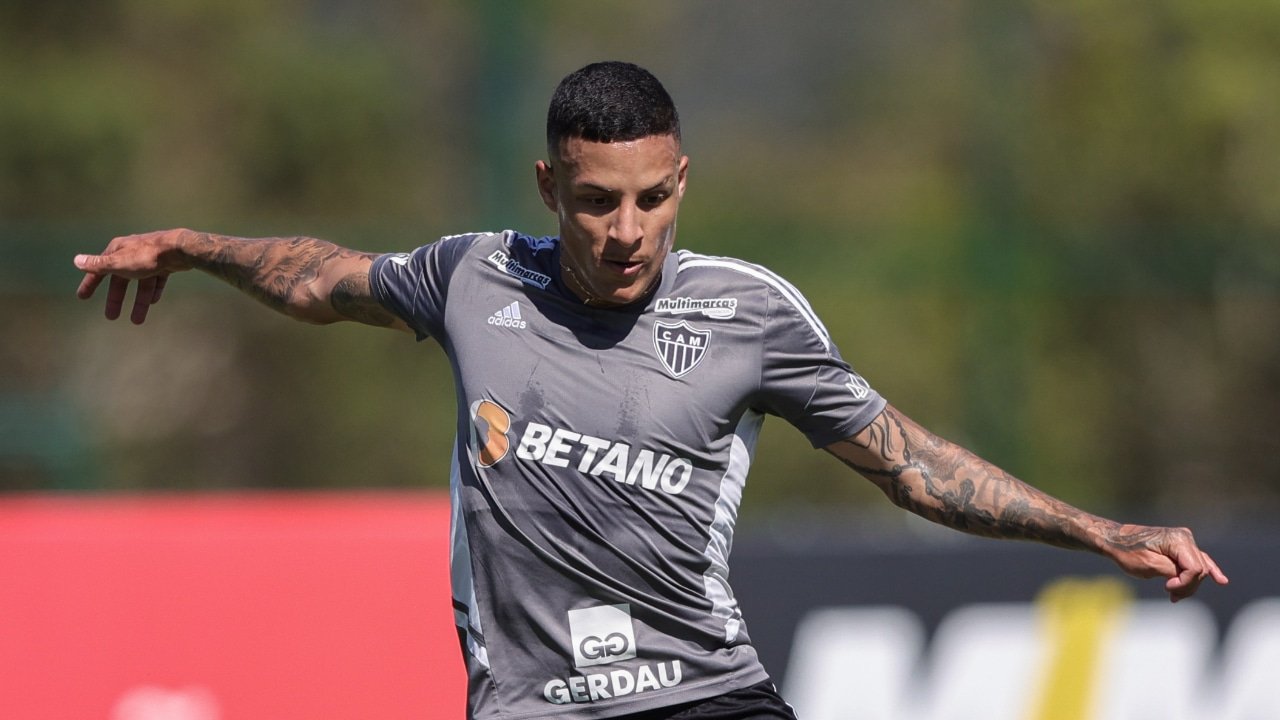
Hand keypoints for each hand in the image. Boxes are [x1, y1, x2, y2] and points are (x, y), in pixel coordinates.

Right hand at [74, 229, 193, 323]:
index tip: (82, 296)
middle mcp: (132, 253)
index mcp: (118, 251)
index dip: (90, 283)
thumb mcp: (118, 262)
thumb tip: (76, 261)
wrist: (179, 249)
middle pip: (121, 280)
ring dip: (138, 302)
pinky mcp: (166, 263)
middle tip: (111, 317)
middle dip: (116, 299)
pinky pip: (157, 280)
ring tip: (137, 321)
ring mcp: (150, 258)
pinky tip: (153, 301)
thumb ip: (99, 264)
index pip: (99, 270)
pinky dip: (154, 291)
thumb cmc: (146, 256)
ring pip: (141, 283)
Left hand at [1102, 524, 1228, 601]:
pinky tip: (1221, 580)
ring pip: (1198, 569)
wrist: (1115, 541)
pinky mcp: (1181, 547)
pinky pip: (1197, 561)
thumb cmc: (1128, 552)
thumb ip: (1174, 572)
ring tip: (1174, 595)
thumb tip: (1191, 578)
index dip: (1185, 583)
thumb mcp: (1150, 566)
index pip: (1195, 569)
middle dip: (1187, 586)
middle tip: (1170, 595)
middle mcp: (1185, 537)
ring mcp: (1184, 541)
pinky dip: (1206, 572)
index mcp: (1178, 539)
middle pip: (1200, 570)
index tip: (1167, 588)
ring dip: (1189, 584)